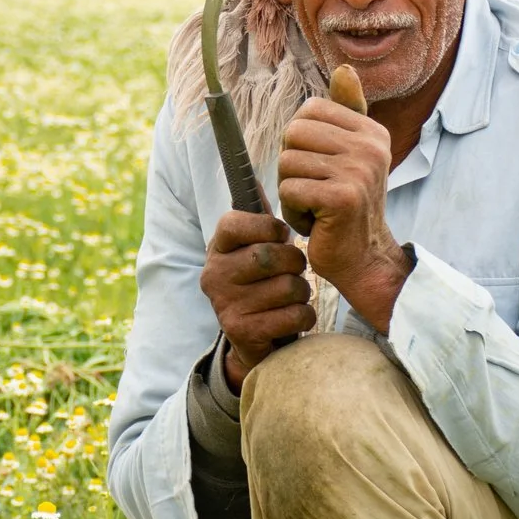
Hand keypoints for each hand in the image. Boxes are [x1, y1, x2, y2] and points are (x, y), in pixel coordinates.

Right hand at [200, 210, 313, 388]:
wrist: (252, 342)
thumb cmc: (260, 286)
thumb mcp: (252, 249)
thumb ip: (257, 219)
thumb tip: (254, 177)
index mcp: (217, 248)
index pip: (235, 222)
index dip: (268, 227)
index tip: (281, 237)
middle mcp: (214, 274)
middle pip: (270, 255)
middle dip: (295, 263)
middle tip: (295, 270)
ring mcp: (225, 304)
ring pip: (288, 287)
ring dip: (302, 292)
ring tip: (294, 296)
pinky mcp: (242, 331)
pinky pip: (294, 315)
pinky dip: (304, 316)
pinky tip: (294, 317)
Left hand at [277, 99, 412, 330]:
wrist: (363, 258)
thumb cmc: (347, 206)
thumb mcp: (350, 154)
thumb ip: (346, 111)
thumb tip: (345, 68)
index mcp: (371, 131)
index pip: (308, 112)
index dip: (300, 142)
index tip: (321, 168)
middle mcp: (370, 147)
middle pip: (293, 134)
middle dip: (292, 166)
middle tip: (314, 191)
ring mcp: (359, 171)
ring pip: (287, 163)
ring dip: (291, 191)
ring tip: (316, 208)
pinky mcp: (343, 197)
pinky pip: (289, 189)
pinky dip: (293, 212)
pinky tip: (315, 223)